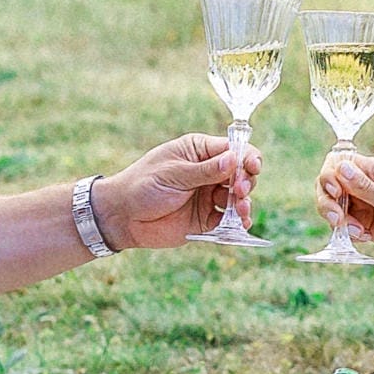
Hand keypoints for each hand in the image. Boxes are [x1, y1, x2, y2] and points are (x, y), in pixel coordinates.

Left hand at [96, 134, 258, 247]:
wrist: (122, 216)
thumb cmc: (142, 185)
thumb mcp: (174, 174)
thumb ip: (205, 170)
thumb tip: (234, 160)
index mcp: (200, 151)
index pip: (233, 149)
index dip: (247, 157)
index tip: (252, 167)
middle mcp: (208, 172)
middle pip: (241, 173)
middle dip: (246, 182)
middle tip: (239, 191)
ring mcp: (208, 195)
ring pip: (239, 197)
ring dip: (244, 202)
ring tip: (240, 210)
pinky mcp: (206, 218)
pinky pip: (229, 219)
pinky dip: (239, 221)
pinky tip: (242, 223)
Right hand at [315, 153, 373, 275]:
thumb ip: (365, 188)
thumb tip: (341, 167)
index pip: (338, 163)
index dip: (330, 177)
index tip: (336, 194)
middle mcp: (366, 185)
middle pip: (329, 186)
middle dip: (328, 203)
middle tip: (338, 220)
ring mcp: (364, 204)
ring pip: (333, 206)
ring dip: (339, 221)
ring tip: (359, 232)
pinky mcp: (364, 222)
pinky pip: (343, 225)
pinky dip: (347, 232)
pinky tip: (365, 238)